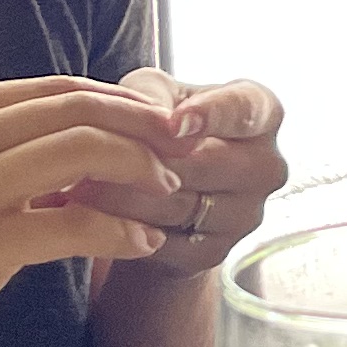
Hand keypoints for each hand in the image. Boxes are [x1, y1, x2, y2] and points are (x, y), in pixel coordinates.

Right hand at [0, 78, 194, 346]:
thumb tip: (75, 162)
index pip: (55, 89)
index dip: (119, 102)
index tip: (161, 124)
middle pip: (78, 109)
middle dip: (144, 125)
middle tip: (185, 150)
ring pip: (83, 152)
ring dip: (141, 170)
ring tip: (169, 194)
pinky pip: (72, 223)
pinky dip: (118, 229)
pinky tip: (141, 242)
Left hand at [66, 70, 288, 276]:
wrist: (165, 188)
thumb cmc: (165, 123)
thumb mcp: (157, 94)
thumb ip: (155, 96)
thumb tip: (159, 122)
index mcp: (262, 111)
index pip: (244, 110)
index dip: (210, 115)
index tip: (175, 124)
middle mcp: (267, 165)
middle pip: (205, 163)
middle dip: (145, 158)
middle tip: (88, 153)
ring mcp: (247, 214)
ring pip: (180, 204)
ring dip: (124, 195)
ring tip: (78, 181)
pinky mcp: (217, 253)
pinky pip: (167, 241)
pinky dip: (127, 228)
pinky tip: (94, 215)